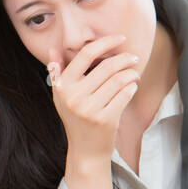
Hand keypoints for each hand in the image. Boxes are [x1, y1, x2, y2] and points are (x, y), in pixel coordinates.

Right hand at [48, 34, 141, 168]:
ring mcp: (89, 109)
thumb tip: (53, 49)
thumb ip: (57, 72)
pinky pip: (125, 94)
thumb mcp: (61, 96)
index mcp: (63, 86)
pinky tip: (132, 86)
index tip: (120, 38)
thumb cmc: (75, 118)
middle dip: (125, 58)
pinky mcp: (105, 119)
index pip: (85, 55)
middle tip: (133, 57)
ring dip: (131, 73)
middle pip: (106, 66)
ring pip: (119, 79)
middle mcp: (74, 97)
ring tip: (134, 74)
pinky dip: (132, 87)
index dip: (105, 42)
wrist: (86, 150)